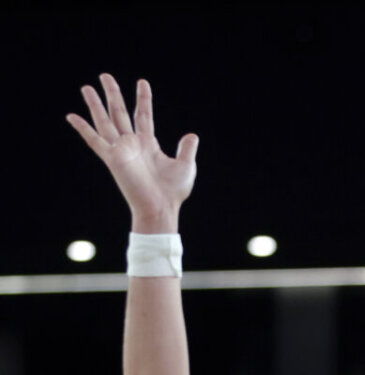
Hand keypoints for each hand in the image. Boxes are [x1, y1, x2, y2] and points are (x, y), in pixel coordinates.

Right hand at [67, 75, 196, 229]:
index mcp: (148, 144)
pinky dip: (83, 128)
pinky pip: (94, 141)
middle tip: (105, 76)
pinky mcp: (112, 158)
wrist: (161, 208)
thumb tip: (192, 135)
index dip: (143, 99)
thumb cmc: (173, 192)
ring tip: (86, 87)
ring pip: (105, 121)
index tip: (142, 82)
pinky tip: (71, 116)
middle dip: (112, 94)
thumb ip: (187, 149)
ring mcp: (121, 150)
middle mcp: (132, 144)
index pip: (143, 115)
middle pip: (120, 113)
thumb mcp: (186, 166)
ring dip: (95, 104)